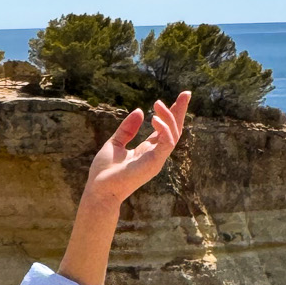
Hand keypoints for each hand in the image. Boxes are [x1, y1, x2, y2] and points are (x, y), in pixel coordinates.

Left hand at [84, 92, 190, 208]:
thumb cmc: (105, 172)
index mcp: (147, 150)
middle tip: (186, 93)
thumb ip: (127, 129)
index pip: (165, 129)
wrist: (99, 190)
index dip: (172, 113)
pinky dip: (164, 129)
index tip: (180, 98)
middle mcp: (155, 154)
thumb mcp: (115, 143)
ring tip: (158, 103)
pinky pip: (167, 143)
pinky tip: (155, 119)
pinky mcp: (154, 163)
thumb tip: (140, 111)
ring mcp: (157, 159)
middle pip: (175, 130)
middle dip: (180, 111)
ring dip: (170, 117)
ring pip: (174, 134)